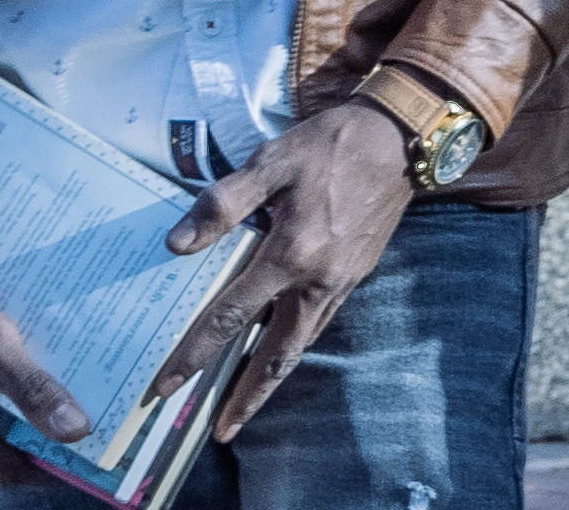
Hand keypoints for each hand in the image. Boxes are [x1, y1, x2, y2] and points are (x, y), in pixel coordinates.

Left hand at [152, 94, 418, 442]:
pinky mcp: (356, 271)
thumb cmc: (331, 144)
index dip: (194, 353)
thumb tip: (176, 246)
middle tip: (221, 432)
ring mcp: (341, 279)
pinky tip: (282, 346)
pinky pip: (319, 320)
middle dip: (247, 396)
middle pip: (277, 354)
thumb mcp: (271, 161)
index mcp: (291, 253)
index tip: (166, 386)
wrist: (402, 136)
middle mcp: (317, 278)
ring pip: (302, 342)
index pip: (230, 316)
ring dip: (272, 379)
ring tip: (247, 405)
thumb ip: (223, 203)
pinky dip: (296, 345)